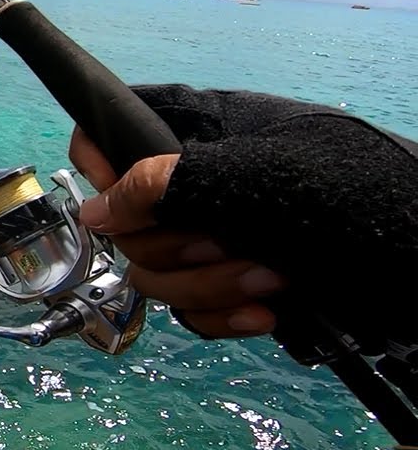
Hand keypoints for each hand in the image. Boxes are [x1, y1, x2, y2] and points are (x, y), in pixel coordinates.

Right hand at [66, 83, 417, 352]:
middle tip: (227, 243)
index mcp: (198, 133)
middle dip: (178, 246)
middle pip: (129, 223)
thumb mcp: (256, 176)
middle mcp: (198, 184)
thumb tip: (94, 213)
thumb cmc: (354, 193)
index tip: (124, 207)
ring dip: (209, 285)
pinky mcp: (235, 286)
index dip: (103, 169)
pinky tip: (266, 315)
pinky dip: (222, 317)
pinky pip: (192, 310)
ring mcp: (216, 237)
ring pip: (160, 273)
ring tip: (269, 279)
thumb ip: (167, 185)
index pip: (112, 134)